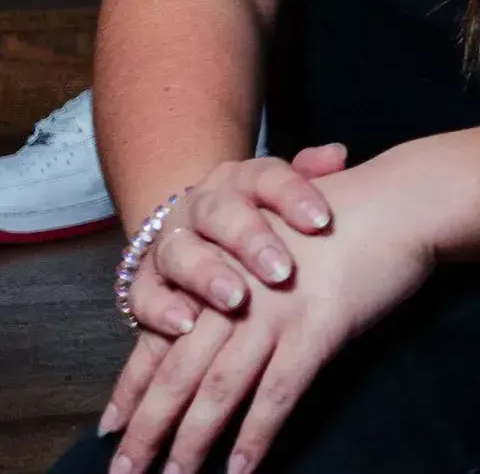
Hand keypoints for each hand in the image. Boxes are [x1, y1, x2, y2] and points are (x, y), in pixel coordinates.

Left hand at [104, 150, 441, 473]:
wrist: (401, 199)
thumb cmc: (344, 216)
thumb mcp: (276, 238)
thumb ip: (239, 275)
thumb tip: (207, 321)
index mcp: (220, 272)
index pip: (161, 339)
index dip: (132, 388)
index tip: (109, 430)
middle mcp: (236, 295)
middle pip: (178, 373)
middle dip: (149, 429)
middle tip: (125, 472)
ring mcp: (274, 312)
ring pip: (219, 390)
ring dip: (192, 442)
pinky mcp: (316, 328)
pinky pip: (277, 394)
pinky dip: (256, 436)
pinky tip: (240, 468)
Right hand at [128, 147, 347, 329]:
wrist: (200, 238)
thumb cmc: (264, 222)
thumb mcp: (288, 197)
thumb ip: (312, 175)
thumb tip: (337, 155)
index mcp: (242, 180)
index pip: (267, 177)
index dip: (294, 196)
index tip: (323, 221)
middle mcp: (202, 206)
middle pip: (221, 213)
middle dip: (250, 240)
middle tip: (282, 271)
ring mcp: (169, 242)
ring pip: (180, 252)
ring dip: (207, 275)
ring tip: (236, 300)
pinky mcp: (144, 281)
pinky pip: (143, 294)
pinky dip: (161, 309)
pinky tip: (184, 325)